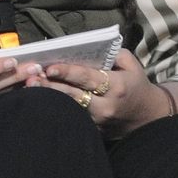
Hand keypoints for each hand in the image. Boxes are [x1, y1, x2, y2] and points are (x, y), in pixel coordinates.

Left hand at [37, 50, 162, 138]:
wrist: (147, 117)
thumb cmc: (136, 85)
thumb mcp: (131, 65)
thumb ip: (113, 53)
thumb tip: (90, 47)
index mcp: (116, 86)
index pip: (88, 78)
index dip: (68, 72)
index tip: (50, 67)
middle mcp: (106, 106)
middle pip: (73, 95)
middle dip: (51, 86)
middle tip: (31, 77)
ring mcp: (98, 121)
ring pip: (69, 108)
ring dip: (49, 98)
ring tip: (30, 87)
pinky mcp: (93, 131)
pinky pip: (72, 118)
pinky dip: (56, 108)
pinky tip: (40, 100)